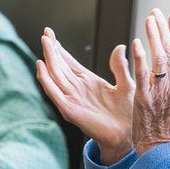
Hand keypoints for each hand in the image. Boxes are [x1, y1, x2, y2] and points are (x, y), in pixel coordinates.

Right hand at [36, 27, 134, 163]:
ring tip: (45, 43)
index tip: (51, 33)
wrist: (128, 135)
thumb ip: (120, 67)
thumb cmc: (128, 113)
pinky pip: (54, 93)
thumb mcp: (127, 84)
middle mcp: (77, 89)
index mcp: (88, 82)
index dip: (60, 48)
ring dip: (49, 59)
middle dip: (52, 49)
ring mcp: (71, 99)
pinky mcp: (69, 110)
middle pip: (59, 66)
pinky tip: (41, 66)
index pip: (69, 62)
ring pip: (56, 75)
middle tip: (45, 33)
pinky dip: (46, 80)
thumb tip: (120, 46)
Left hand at [131, 9, 169, 154]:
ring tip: (148, 20)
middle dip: (164, 28)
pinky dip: (140, 58)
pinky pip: (142, 75)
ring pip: (158, 58)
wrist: (161, 148)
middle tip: (157, 12)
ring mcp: (160, 91)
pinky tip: (137, 43)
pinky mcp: (144, 98)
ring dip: (153, 37)